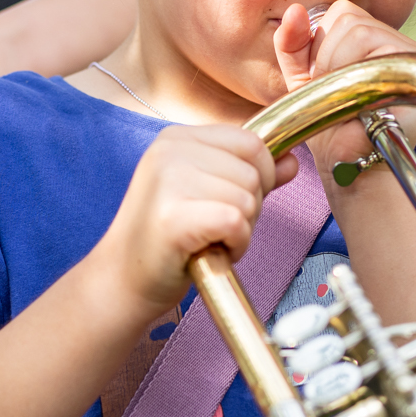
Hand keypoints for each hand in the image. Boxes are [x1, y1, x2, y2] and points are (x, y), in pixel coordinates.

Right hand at [94, 125, 298, 314]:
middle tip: (214, 227)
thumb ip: (250, 175)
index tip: (233, 201)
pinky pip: (237, 221)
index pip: (251, 141)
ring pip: (248, 199)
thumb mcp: (209, 194)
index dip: (260, 176)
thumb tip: (292, 160)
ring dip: (241, 230)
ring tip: (207, 239)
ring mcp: (168, 180)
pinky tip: (209, 251)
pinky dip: (235, 244)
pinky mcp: (174, 216)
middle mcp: (169, 150)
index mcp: (177, 137)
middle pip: (253, 172)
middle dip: (250, 207)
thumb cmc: (168, 239)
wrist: (123, 279)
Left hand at [272, 1, 415, 169]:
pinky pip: (372, 48)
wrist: (348, 164)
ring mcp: (407, 52)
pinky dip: (352, 73)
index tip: (320, 77)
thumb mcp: (301, 78)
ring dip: (336, 65)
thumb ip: (292, 44)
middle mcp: (394, 40)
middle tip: (331, 91)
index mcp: (371, 38)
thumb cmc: (329, 123)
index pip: (341, 12)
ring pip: (358, 31)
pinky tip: (356, 99)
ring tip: (343, 96)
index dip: (320, 42)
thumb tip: (293, 10)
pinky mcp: (412, 67)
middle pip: (348, 18)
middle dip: (326, 56)